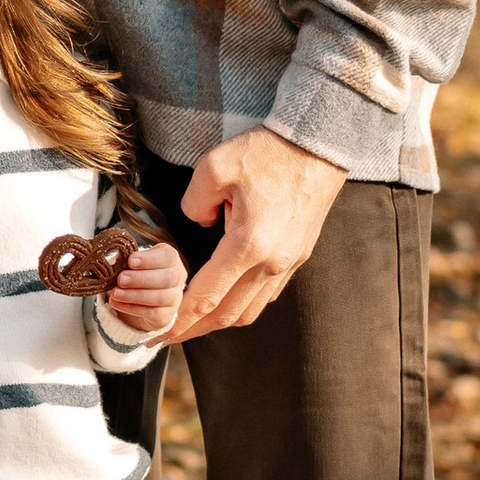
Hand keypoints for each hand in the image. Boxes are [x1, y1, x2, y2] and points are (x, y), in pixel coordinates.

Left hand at [106, 238, 185, 340]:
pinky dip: (131, 308)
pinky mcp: (166, 315)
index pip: (167, 256)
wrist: (143, 298)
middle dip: (142, 279)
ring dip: (135, 295)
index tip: (131, 261)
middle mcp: (177, 277)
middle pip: (167, 278)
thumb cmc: (139, 272)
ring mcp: (174, 298)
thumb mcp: (135, 262)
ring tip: (115, 293)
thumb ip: (128, 260)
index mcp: (171, 259)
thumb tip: (113, 260)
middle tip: (121, 279)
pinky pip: (152, 313)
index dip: (149, 259)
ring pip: (160, 297)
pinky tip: (116, 303)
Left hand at [167, 125, 345, 343]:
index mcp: (249, 245)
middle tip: (169, 336)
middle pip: (229, 314)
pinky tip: (230, 296)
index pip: (207, 296)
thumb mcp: (215, 167)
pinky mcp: (299, 253)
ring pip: (252, 308)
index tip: (160, 335)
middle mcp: (273, 262)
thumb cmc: (268, 152)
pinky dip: (245, 303)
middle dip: (196, 329)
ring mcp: (290, 261)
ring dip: (222, 320)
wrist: (319, 142)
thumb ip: (194, 203)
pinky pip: (269, 292)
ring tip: (196, 321)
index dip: (180, 320)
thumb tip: (197, 223)